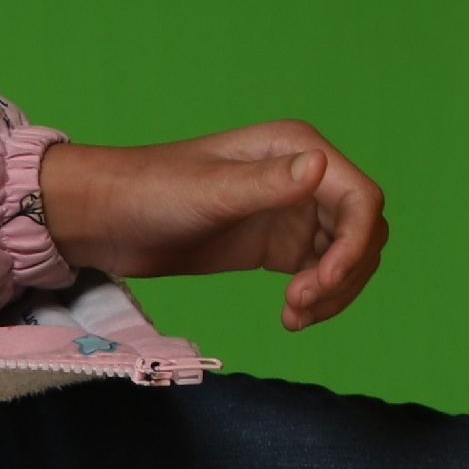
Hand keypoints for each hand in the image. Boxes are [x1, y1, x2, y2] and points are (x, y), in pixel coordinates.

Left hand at [38, 121, 388, 330]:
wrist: (107, 220)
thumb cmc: (150, 192)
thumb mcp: (210, 191)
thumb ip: (267, 183)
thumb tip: (320, 166)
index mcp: (296, 149)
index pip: (361, 198)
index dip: (356, 244)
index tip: (325, 283)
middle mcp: (303, 178)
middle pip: (362, 232)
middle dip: (345, 273)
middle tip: (300, 305)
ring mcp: (292, 213)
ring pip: (346, 257)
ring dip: (333, 292)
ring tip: (294, 317)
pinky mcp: (276, 246)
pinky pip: (319, 274)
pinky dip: (317, 299)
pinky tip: (291, 319)